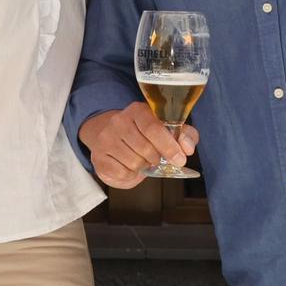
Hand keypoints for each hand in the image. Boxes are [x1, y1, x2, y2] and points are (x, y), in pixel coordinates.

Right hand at [78, 103, 195, 189]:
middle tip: (156, 158)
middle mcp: (118, 121)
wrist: (112, 138)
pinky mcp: (98, 157)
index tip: (180, 159)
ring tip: (141, 159)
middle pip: (145, 149)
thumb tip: (187, 148)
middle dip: (156, 158)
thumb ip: (185, 135)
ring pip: (135, 163)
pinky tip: (129, 165)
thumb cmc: (145, 136)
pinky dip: (131, 174)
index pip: (153, 128)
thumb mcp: (168, 130)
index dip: (168, 146)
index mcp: (137, 110)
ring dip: (143, 166)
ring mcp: (105, 138)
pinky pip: (123, 173)